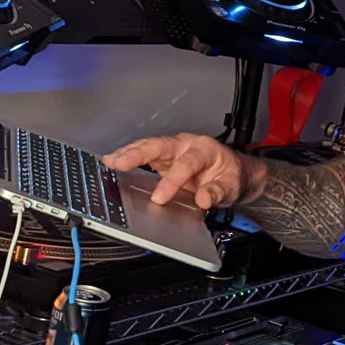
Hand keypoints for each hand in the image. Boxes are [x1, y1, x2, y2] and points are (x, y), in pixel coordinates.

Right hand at [99, 133, 262, 210]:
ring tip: (110, 161)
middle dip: (138, 154)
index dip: (171, 181)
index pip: (185, 164)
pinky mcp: (164, 158)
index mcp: (204, 149)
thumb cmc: (232, 176)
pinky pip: (145, 154)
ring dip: (128, 153)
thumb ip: (217, 192)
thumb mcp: (232, 186)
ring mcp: (173, 150)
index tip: (160, 198)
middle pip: (160, 145)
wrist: (234, 171)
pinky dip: (128, 157)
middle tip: (119, 163)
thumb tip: (204, 199)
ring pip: (149, 146)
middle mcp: (186, 145)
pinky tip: (114, 162)